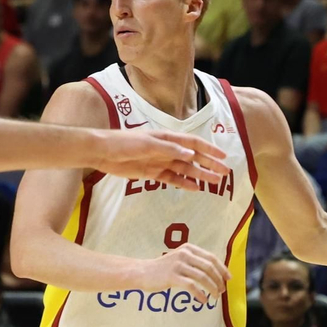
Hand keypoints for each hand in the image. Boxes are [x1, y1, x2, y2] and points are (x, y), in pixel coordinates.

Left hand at [94, 129, 228, 188]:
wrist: (102, 152)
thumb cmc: (123, 143)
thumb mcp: (146, 144)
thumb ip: (168, 149)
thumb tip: (190, 155)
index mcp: (167, 138)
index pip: (193, 144)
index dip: (209, 150)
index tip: (223, 157)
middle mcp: (166, 149)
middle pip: (192, 158)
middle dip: (209, 165)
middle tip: (224, 174)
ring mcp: (159, 161)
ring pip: (185, 169)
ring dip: (199, 175)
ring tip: (214, 183)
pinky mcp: (151, 173)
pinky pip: (171, 179)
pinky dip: (183, 183)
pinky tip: (194, 188)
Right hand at [140, 244, 229, 301]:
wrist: (142, 272)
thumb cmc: (162, 268)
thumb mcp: (179, 258)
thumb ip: (194, 261)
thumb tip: (214, 273)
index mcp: (188, 248)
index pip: (211, 258)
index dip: (222, 269)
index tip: (228, 278)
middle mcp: (185, 254)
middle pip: (209, 267)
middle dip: (218, 280)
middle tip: (221, 290)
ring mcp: (178, 265)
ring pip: (203, 277)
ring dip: (212, 288)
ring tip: (215, 296)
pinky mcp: (172, 276)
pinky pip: (192, 286)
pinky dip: (200, 294)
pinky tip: (203, 300)